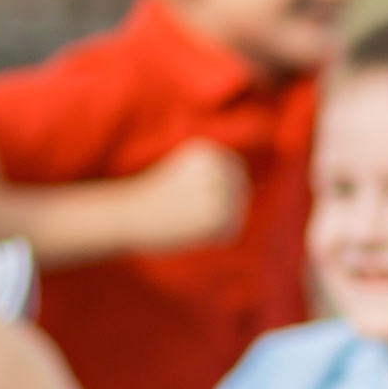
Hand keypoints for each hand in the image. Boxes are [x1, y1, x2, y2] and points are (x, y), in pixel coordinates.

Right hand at [125, 139, 247, 252]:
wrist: (127, 214)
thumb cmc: (156, 195)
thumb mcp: (187, 172)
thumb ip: (217, 176)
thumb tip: (260, 185)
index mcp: (206, 151)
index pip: (234, 170)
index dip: (219, 188)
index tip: (195, 197)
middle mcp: (214, 166)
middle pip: (240, 189)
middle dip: (224, 204)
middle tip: (193, 213)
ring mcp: (217, 191)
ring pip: (237, 210)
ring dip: (221, 222)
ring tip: (192, 222)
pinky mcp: (215, 217)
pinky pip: (231, 230)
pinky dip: (218, 237)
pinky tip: (195, 234)